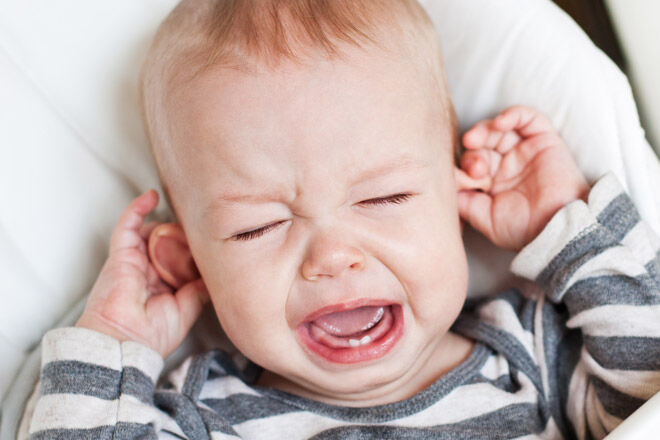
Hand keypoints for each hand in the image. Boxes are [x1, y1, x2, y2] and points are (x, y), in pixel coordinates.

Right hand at [76, 190, 208, 357]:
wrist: (125, 342)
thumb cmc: (151, 335)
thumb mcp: (186, 310)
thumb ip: (199, 290)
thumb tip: (216, 276)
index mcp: (161, 286)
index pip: (178, 259)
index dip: (192, 249)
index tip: (211, 243)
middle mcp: (147, 272)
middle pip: (167, 242)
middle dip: (183, 235)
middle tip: (203, 229)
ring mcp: (133, 261)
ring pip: (152, 232)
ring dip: (168, 224)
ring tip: (188, 218)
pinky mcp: (120, 254)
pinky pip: (127, 224)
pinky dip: (138, 208)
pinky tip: (151, 196)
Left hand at [455, 105, 589, 251]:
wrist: (556, 230)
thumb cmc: (523, 229)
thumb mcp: (482, 218)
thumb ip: (462, 200)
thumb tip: (446, 181)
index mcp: (491, 182)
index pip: (468, 163)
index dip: (461, 167)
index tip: (462, 180)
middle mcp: (505, 164)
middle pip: (480, 144)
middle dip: (472, 152)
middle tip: (475, 168)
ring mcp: (524, 151)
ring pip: (498, 128)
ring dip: (484, 130)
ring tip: (476, 140)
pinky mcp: (544, 140)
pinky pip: (527, 118)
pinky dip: (512, 115)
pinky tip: (500, 123)